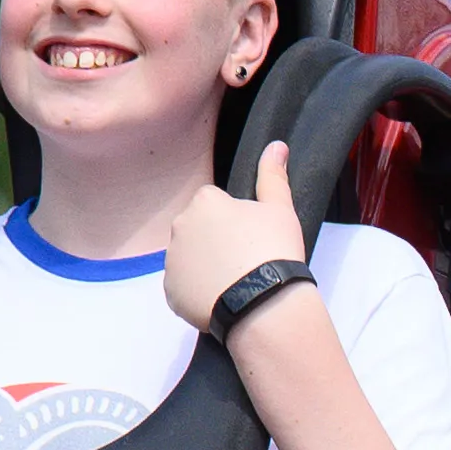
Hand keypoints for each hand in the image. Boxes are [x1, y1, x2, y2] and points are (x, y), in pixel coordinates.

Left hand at [163, 143, 311, 331]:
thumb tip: (276, 146)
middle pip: (198, 230)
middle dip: (215, 241)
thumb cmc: (273, 252)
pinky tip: (221, 297)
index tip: (250, 237)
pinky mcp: (170, 292)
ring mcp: (172, 261)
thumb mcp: (280, 209)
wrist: (264, 303)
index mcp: (205, 202)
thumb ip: (273, 176)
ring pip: (189, 258)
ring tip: (234, 282)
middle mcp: (180, 227)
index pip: (214, 203)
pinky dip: (197, 292)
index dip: (234, 220)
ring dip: (205, 265)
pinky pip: (183, 287)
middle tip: (243, 260)